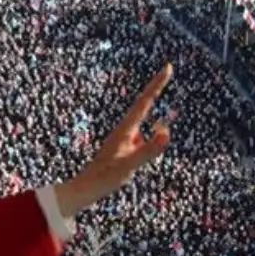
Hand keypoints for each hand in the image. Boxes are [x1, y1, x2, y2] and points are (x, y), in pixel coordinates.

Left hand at [55, 64, 172, 217]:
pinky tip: (134, 163)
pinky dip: (148, 146)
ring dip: (152, 125)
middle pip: (145, 106)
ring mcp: (125, 140)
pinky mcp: (125, 149)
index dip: (157, 85)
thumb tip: (166, 133)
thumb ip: (149, 150)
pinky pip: (142, 142)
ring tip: (145, 136)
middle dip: (156, 90)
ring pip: (145, 128)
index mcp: (125, 130)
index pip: (145, 102)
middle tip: (167, 69)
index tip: (167, 67)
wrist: (86, 188)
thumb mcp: (130, 165)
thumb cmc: (105, 177)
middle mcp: (125, 131)